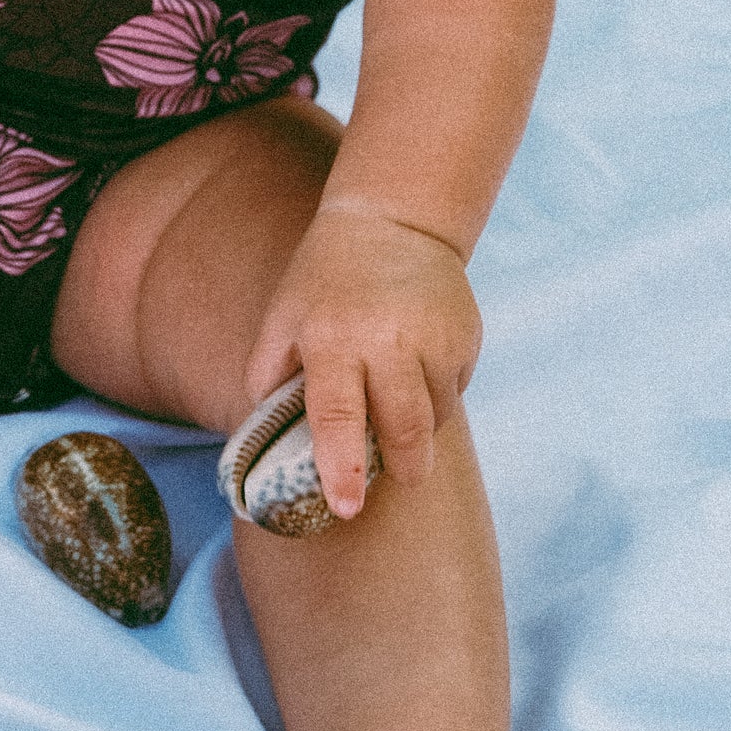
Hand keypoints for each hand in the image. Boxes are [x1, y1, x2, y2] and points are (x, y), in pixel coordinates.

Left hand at [242, 204, 482, 512]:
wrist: (395, 222)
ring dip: (416, 427)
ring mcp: (435, 338)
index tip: (348, 508)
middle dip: (401, 466)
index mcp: (332, 339)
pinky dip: (436, 394)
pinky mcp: (467, 336)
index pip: (338, 415)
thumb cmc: (324, 280)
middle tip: (395, 475)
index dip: (342, 467)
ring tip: (393, 393)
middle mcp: (389, 340)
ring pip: (434, 418)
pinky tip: (415, 362)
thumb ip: (267, 378)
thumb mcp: (282, 318)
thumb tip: (263, 441)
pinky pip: (454, 391)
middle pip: (404, 431)